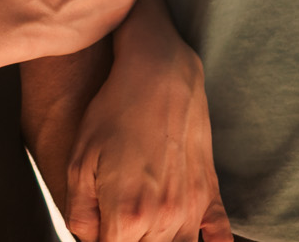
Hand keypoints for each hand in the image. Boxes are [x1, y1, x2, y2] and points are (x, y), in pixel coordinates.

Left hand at [67, 34, 230, 241]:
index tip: (99, 228)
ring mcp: (190, 207)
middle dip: (126, 239)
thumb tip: (88, 240)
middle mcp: (162, 218)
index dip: (99, 241)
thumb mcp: (80, 162)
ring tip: (145, 228)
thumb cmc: (114, 113)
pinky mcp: (209, 192)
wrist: (159, 74)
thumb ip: (79, 215)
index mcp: (126, 216)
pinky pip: (219, 235)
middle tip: (117, 217)